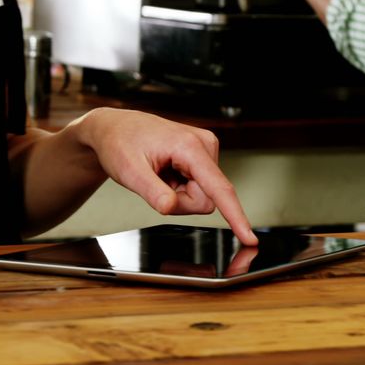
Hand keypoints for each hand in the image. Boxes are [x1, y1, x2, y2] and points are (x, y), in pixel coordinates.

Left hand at [80, 109, 256, 245]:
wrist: (115, 128)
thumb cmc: (120, 143)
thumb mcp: (129, 172)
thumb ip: (152, 192)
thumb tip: (171, 207)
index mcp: (189, 146)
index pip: (219, 188)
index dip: (235, 215)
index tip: (249, 237)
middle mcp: (204, 145)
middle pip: (207, 198)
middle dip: (182, 202)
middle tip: (157, 185)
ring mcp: (206, 149)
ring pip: (204, 195)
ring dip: (180, 194)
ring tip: (160, 174)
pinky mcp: (203, 155)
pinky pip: (200, 187)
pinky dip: (181, 186)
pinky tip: (167, 172)